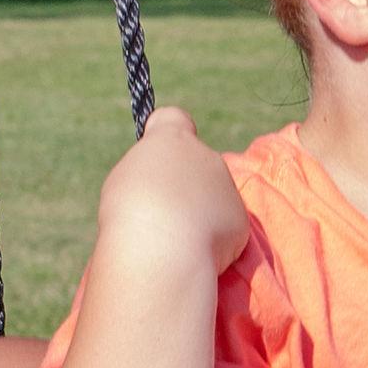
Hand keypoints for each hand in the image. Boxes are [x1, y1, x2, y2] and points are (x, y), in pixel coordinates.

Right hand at [96, 106, 248, 272]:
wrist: (163, 248)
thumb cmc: (131, 211)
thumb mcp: (126, 179)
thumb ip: (149, 171)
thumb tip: (162, 181)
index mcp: (172, 140)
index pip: (174, 119)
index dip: (167, 135)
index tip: (158, 154)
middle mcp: (206, 156)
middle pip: (196, 164)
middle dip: (185, 184)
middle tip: (161, 212)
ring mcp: (227, 187)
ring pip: (213, 196)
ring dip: (200, 212)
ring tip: (175, 236)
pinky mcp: (241, 219)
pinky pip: (226, 225)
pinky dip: (213, 237)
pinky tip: (192, 248)